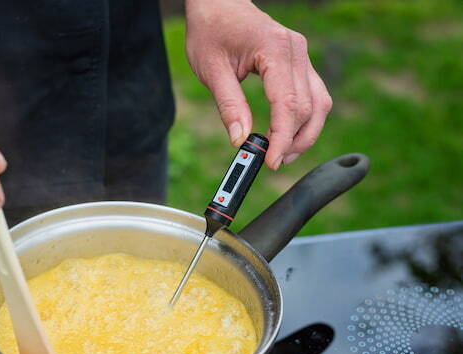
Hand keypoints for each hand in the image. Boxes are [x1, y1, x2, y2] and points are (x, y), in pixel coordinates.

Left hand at [185, 0, 332, 168]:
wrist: (218, 4)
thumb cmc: (211, 31)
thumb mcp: (211, 71)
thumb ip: (229, 105)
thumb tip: (240, 140)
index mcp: (274, 50)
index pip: (287, 103)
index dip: (282, 138)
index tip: (270, 162)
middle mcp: (296, 50)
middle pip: (308, 107)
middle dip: (294, 140)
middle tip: (272, 162)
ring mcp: (301, 55)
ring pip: (319, 103)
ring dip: (305, 133)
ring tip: (283, 154)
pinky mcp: (300, 61)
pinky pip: (314, 94)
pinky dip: (305, 118)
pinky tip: (289, 134)